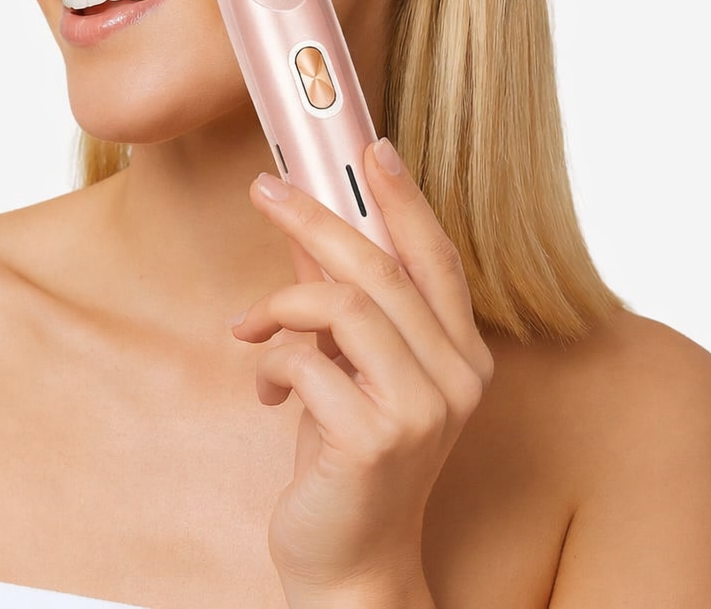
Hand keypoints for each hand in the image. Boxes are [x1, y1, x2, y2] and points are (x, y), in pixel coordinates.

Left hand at [231, 138, 493, 608]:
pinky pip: (304, 361)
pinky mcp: (376, 437)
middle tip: (266, 189)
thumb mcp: (349, 368)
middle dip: (315, 218)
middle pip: (382, 267)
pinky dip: (269, 363)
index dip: (404, 199)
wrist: (351, 560)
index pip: (437, 257)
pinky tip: (265, 390)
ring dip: (281, 304)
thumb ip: (339, 303)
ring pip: (343, 305)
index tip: (371, 150)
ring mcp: (422, 408)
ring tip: (251, 327)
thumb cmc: (348, 456)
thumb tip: (306, 231)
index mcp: (459, 353)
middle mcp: (456, 376)